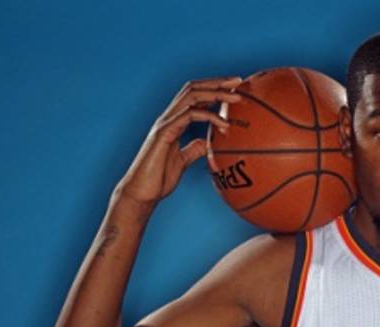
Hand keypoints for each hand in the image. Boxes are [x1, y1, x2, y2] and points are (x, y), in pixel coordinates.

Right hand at [115, 76, 242, 205]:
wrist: (141, 193)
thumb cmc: (158, 179)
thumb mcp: (183, 161)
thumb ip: (195, 148)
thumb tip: (210, 142)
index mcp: (174, 122)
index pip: (194, 96)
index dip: (213, 88)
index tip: (234, 87)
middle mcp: (168, 118)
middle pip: (193, 88)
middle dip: (216, 82)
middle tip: (238, 80)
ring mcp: (165, 123)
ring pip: (191, 96)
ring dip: (216, 93)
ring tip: (236, 97)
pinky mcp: (164, 132)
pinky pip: (189, 115)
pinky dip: (209, 116)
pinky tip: (224, 124)